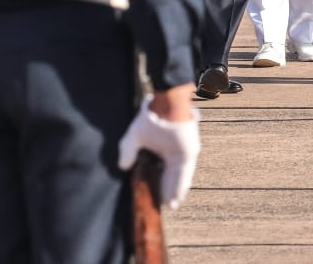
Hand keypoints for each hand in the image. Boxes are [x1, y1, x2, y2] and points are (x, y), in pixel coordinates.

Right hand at [117, 88, 201, 209]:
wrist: (166, 105)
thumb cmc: (151, 118)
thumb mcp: (134, 138)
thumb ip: (128, 152)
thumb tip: (122, 167)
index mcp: (165, 150)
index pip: (162, 172)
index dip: (160, 185)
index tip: (156, 197)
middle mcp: (175, 153)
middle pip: (172, 176)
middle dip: (168, 191)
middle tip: (166, 206)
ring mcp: (183, 153)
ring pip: (179, 177)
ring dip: (176, 191)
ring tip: (172, 205)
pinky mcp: (189, 152)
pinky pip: (185, 172)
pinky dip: (181, 184)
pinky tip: (177, 196)